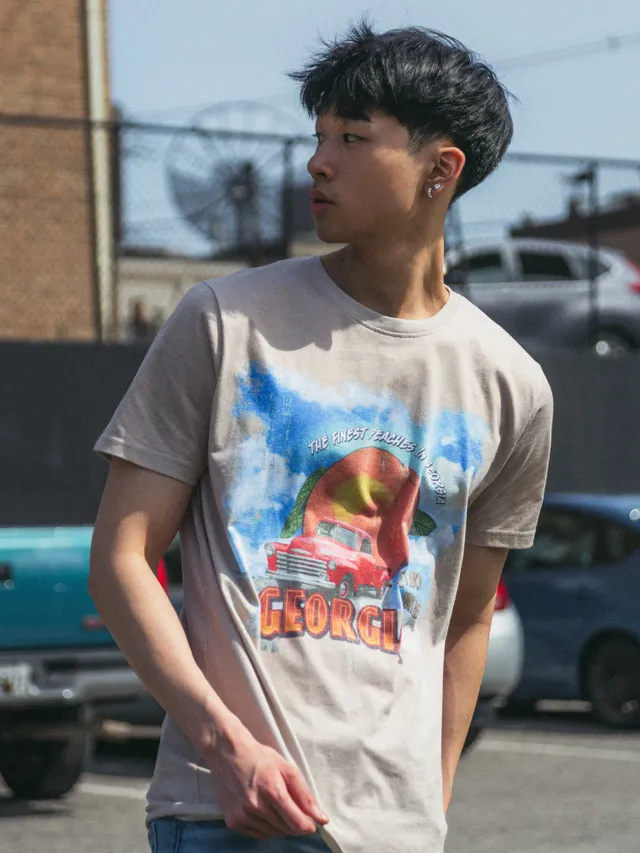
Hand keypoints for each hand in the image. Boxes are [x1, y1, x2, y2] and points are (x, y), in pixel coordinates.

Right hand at [205, 723, 328, 839]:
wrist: (228, 754)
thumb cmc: (260, 758)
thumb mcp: (287, 768)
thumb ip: (305, 795)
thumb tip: (322, 819)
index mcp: (273, 791)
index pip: (297, 823)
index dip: (308, 826)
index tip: (312, 823)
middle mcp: (256, 807)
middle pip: (286, 829)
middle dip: (294, 822)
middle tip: (291, 806)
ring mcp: (242, 816)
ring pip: (273, 832)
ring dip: (281, 825)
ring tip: (275, 805)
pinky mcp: (233, 822)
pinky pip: (258, 834)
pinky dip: (266, 827)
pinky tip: (263, 810)